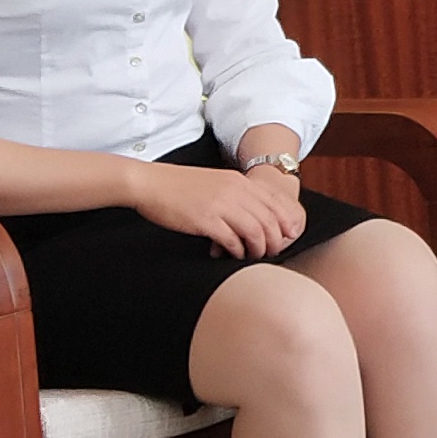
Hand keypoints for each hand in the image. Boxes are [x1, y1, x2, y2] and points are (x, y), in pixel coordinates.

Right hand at [130, 158, 306, 255]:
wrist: (150, 183)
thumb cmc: (177, 186)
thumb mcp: (214, 183)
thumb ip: (234, 195)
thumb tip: (252, 216)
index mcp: (237, 181)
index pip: (275, 201)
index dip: (285, 221)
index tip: (286, 236)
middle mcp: (234, 190)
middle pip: (269, 218)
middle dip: (275, 240)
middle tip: (271, 252)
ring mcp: (220, 204)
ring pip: (256, 230)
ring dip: (258, 248)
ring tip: (254, 256)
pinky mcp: (205, 219)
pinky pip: (232, 239)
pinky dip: (237, 251)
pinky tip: (233, 254)